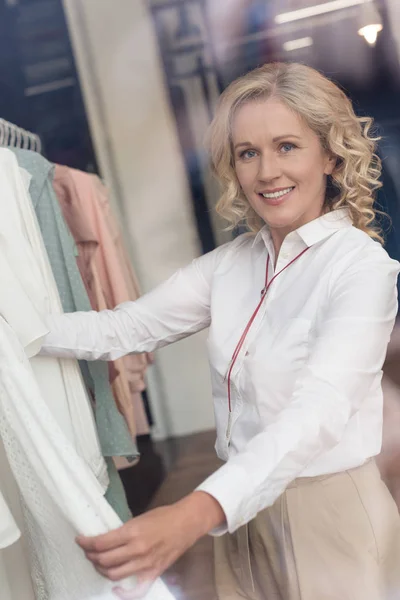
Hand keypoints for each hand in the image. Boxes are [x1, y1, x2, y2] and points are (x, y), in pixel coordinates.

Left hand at [76, 492, 224, 594]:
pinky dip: (122, 593)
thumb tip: (107, 538)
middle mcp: (137, 550)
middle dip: (91, 556)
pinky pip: (135, 591)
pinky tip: (115, 588)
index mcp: (132, 532)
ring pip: (114, 574)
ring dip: (102, 569)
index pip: (101, 543)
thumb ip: (124, 530)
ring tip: (99, 563)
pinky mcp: (153, 573)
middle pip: (104, 560)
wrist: (186, 522)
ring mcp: (145, 564)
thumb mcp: (140, 517)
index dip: (87, 543)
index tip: (80, 540)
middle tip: (88, 551)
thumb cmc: (164, 516)